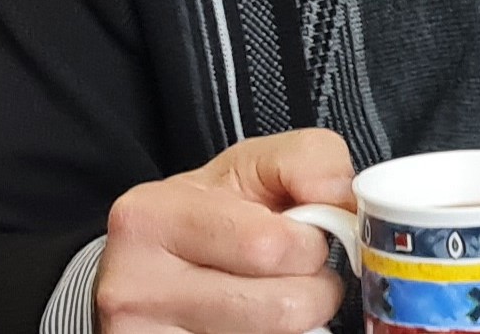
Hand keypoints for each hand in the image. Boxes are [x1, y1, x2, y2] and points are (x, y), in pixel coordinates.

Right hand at [96, 127, 354, 333]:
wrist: (147, 270)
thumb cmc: (209, 215)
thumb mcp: (252, 166)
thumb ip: (308, 162)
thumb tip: (342, 198)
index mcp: (153, 218)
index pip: (271, 246)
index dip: (310, 244)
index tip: (308, 235)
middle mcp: (136, 288)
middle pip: (283, 309)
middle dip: (312, 289)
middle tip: (296, 274)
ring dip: (298, 325)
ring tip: (276, 298)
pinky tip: (254, 326)